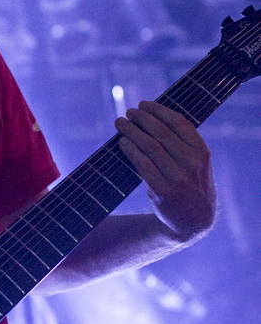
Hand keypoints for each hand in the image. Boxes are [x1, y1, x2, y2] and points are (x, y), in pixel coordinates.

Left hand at [115, 100, 215, 241]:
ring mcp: (178, 178)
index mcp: (202, 151)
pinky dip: (130, 150)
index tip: (144, 104)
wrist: (193, 219)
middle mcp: (192, 163)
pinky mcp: (162, 191)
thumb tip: (153, 115)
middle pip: (161, 132)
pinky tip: (122, 142)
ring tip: (120, 123)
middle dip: (142, 118)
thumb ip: (183, 142)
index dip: (158, 110)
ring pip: (149, 146)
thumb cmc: (191, 183)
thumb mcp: (197, 162)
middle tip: (129, 112)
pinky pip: (142, 164)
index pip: (178, 122)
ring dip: (131, 131)